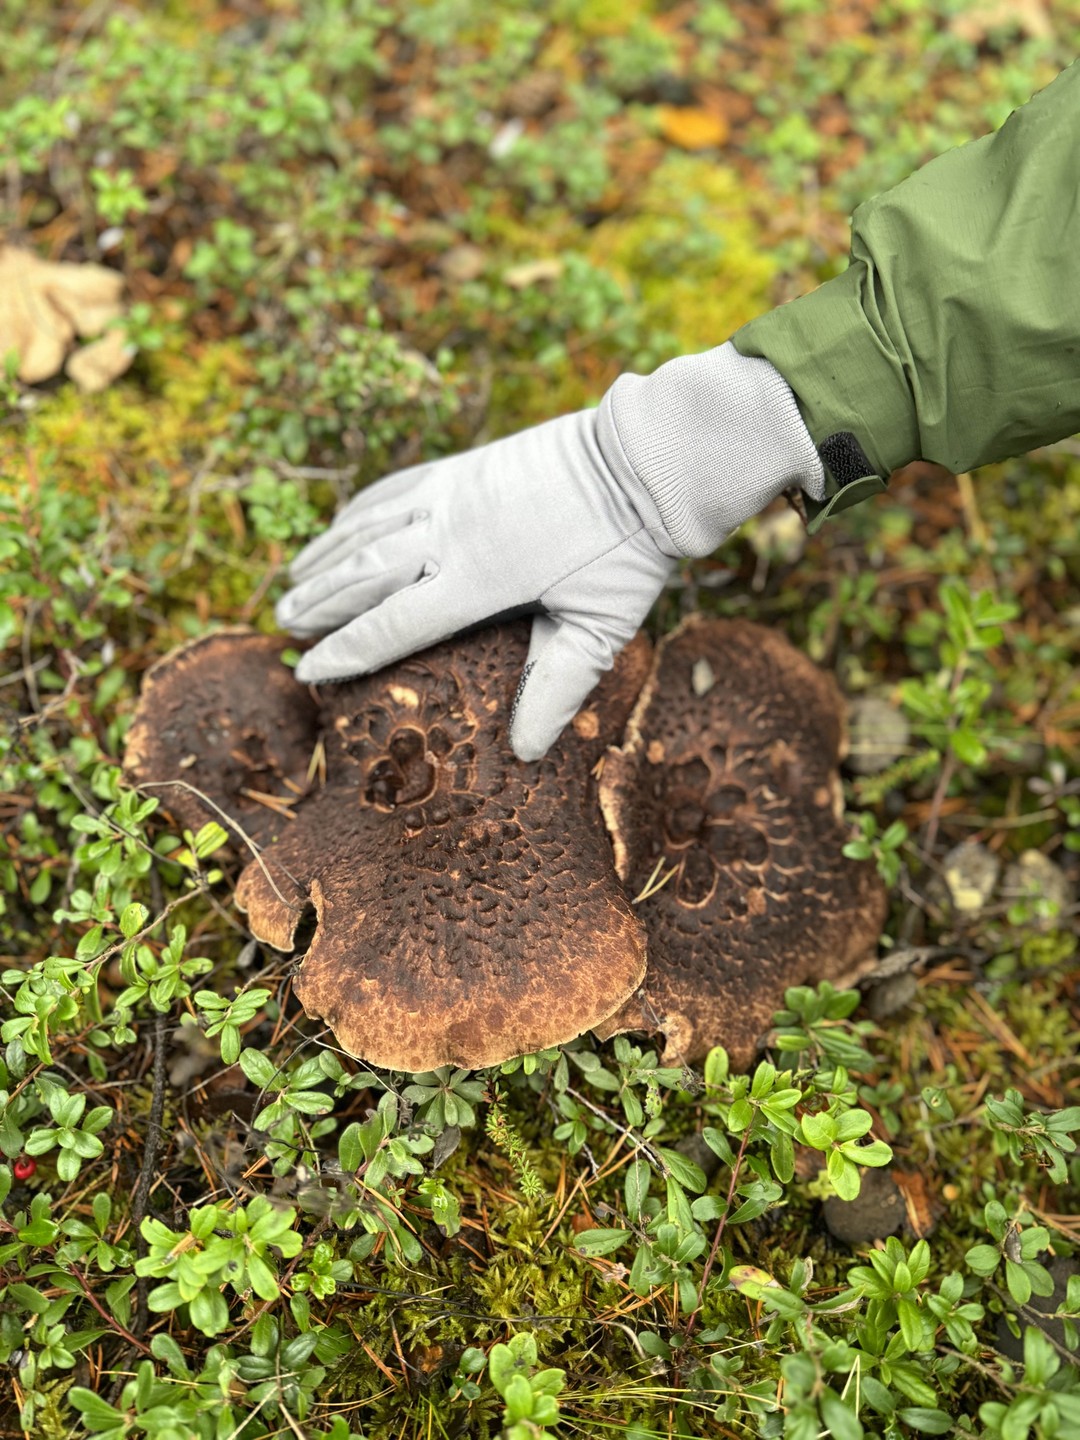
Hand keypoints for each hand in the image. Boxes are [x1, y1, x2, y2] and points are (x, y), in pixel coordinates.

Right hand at [275, 407, 676, 759]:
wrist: (647, 460)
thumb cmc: (628, 551)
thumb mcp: (600, 627)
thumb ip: (558, 687)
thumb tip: (524, 751)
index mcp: (480, 579)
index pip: (393, 624)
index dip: (344, 650)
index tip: (306, 669)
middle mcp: (452, 533)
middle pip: (364, 574)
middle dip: (319, 603)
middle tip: (281, 626)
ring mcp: (454, 493)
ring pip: (370, 528)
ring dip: (326, 555)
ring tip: (291, 580)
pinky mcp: (465, 466)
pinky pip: (395, 489)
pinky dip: (361, 510)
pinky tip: (343, 524)